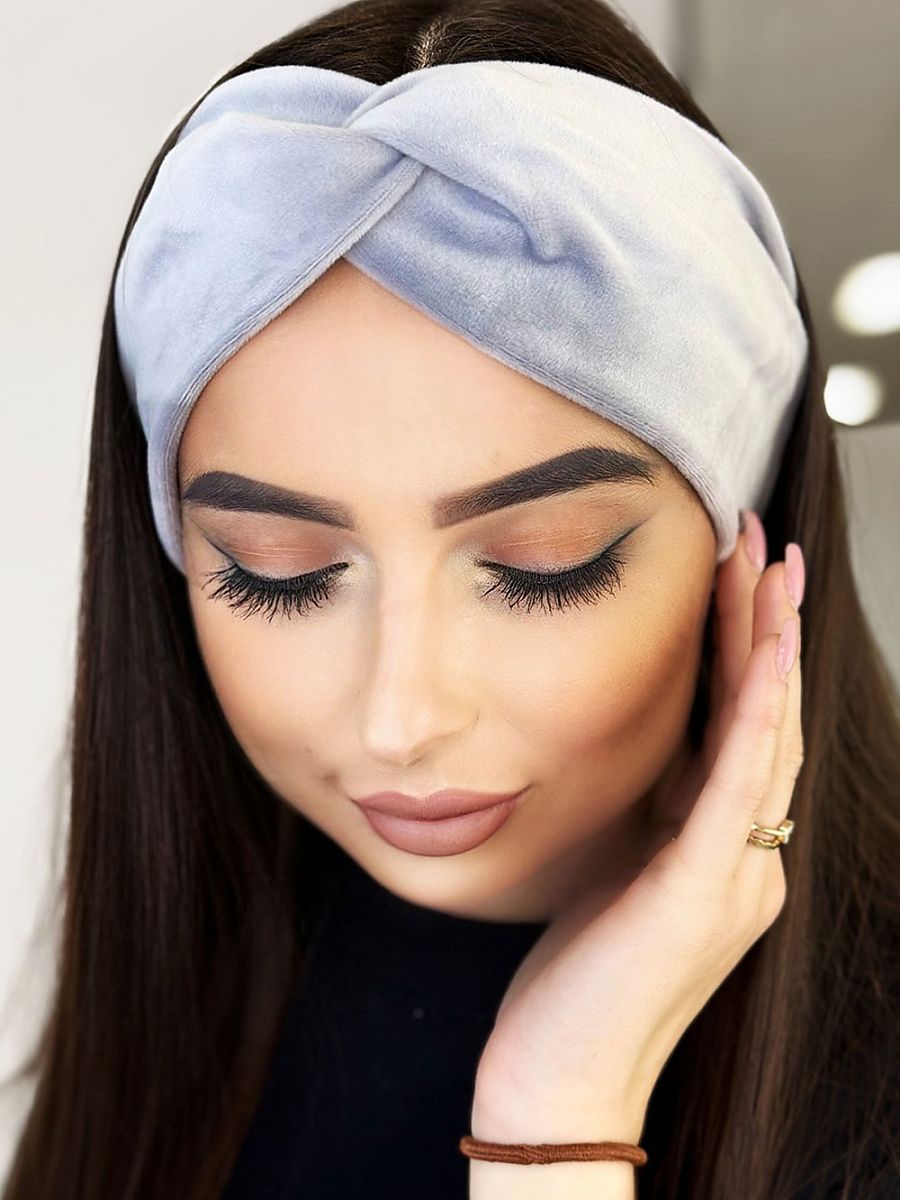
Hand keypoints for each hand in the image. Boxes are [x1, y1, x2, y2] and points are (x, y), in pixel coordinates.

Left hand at [470, 515, 803, 1143]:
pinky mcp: (700, 895)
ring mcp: (735, 877)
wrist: (563, 1079)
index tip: (741, 577)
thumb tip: (642, 751)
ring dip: (771, 647)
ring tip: (772, 569)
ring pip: (769, 738)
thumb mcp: (619, 873)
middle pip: (768, 719)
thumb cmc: (578, 981)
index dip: (748, 650)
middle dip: (767, 625)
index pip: (743, 730)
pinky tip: (767, 655)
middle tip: (765, 543)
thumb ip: (646, 816)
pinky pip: (740, 788)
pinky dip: (759, 715)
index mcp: (721, 851)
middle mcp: (746, 859)